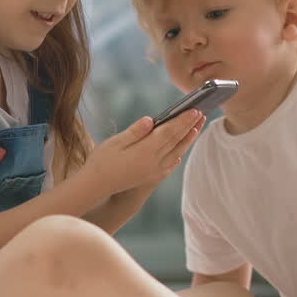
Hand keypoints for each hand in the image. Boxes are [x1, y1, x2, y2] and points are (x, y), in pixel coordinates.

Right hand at [90, 110, 204, 193]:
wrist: (96, 187)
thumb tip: (151, 120)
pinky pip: (169, 165)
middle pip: (176, 141)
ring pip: (176, 153)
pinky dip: (177, 156)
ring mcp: (154, 171)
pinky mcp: (151, 178)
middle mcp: (154, 162)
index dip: (183, 120)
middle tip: (201, 114)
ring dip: (187, 140)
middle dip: (190, 127)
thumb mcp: (115, 142)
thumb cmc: (102, 161)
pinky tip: (180, 153)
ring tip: (196, 129)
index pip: (169, 132)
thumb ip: (135, 131)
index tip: (194, 110)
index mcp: (145, 151)